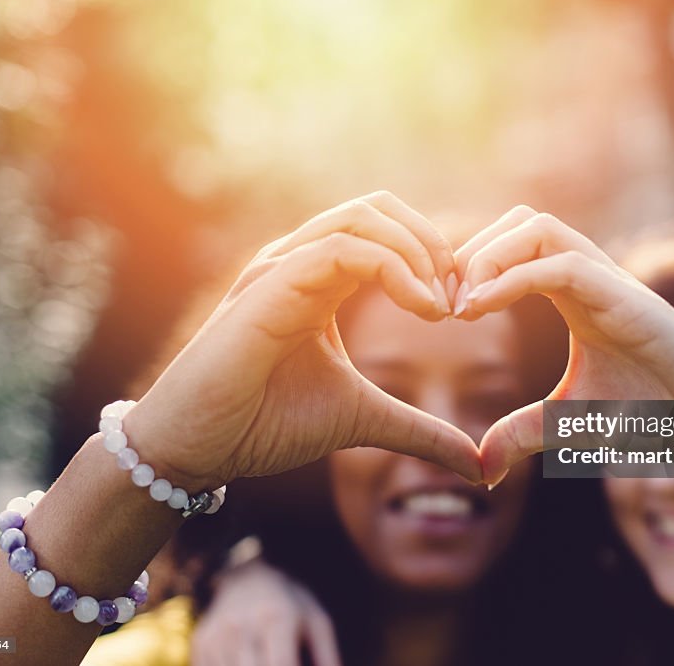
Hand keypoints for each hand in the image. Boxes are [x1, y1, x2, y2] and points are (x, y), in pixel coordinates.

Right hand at [124, 191, 481, 490]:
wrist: (198, 448)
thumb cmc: (264, 425)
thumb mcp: (363, 420)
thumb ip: (419, 431)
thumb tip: (475, 465)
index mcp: (321, 281)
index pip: (386, 232)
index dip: (434, 256)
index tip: (464, 305)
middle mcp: (301, 263)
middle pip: (379, 208)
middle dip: (432, 243)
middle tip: (460, 295)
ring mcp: (282, 268)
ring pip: (363, 217)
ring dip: (416, 252)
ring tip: (441, 305)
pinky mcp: (269, 286)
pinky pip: (340, 249)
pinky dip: (392, 268)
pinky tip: (420, 308)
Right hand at [192, 560, 339, 665]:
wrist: (246, 577)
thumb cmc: (290, 604)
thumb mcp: (316, 621)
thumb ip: (327, 656)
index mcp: (275, 619)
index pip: (281, 664)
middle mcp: (241, 627)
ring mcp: (216, 637)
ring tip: (266, 662)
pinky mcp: (200, 644)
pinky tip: (250, 662)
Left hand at [453, 206, 673, 483]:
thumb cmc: (657, 412)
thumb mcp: (571, 422)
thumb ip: (523, 432)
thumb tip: (480, 467)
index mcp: (575, 292)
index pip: (513, 246)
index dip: (469, 267)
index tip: (439, 311)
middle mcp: (590, 275)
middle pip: (519, 220)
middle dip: (471, 251)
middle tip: (443, 303)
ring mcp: (610, 280)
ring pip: (538, 226)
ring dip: (489, 255)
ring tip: (461, 305)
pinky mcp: (627, 298)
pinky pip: (563, 265)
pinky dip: (514, 277)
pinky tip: (480, 308)